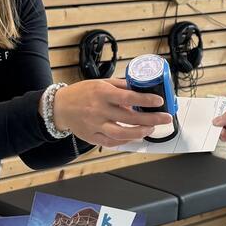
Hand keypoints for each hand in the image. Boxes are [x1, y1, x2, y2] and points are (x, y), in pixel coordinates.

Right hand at [53, 79, 174, 147]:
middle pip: (130, 118)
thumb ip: (120, 86)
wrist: (60, 107)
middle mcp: (99, 110)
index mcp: (102, 93)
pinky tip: (135, 137)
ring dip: (140, 132)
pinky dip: (125, 141)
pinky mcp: (92, 137)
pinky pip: (111, 142)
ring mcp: (95, 125)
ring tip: (151, 129)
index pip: (128, 97)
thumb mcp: (100, 83)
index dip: (146, 100)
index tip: (159, 101)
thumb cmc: (82, 93)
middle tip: (165, 118)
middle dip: (151, 119)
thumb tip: (140, 87)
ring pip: (121, 134)